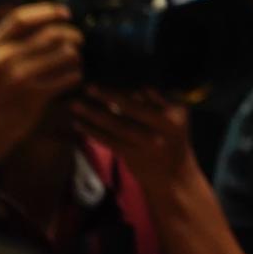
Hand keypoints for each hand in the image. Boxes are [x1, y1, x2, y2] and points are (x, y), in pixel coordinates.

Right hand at [0, 3, 82, 161]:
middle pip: (53, 33)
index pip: (21, 17)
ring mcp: (19, 77)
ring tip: (75, 63)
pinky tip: (72, 81)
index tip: (65, 13)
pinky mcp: (34, 96)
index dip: (48, 11)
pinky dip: (77, 76)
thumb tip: (42, 24)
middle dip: (73, 34)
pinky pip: (70, 77)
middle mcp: (3, 59)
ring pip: (67, 54)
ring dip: (77, 57)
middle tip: (79, 41)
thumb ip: (5, 46)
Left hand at [69, 87, 195, 192]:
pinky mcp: (131, 156)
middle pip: (131, 109)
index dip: (127, 88)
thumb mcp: (176, 118)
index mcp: (173, 114)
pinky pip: (109, 141)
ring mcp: (145, 143)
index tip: (109, 78)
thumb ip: (160, 102)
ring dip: (94, 115)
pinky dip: (93, 131)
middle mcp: (161, 128)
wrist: (173, 176)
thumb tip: (139, 87)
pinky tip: (79, 124)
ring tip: (76, 105)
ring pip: (116, 126)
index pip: (148, 97)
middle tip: (89, 87)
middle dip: (109, 97)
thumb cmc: (172, 139)